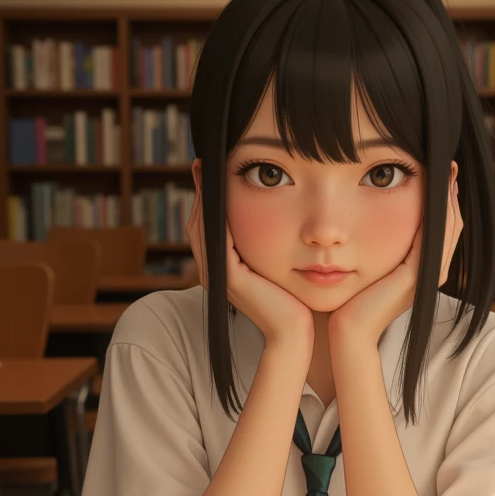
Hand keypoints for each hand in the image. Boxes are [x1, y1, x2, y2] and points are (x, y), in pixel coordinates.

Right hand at [187, 161, 314, 348]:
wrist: (296, 332)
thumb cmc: (294, 302)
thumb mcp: (276, 266)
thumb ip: (269, 247)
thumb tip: (278, 222)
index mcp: (224, 270)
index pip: (208, 228)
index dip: (207, 199)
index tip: (210, 170)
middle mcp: (215, 274)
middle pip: (199, 225)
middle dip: (201, 193)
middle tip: (202, 163)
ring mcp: (219, 278)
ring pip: (203, 230)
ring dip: (204, 200)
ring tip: (206, 171)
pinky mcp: (230, 280)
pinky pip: (217, 241)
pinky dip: (217, 217)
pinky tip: (222, 195)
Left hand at [328, 178, 462, 346]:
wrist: (348, 331)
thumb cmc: (349, 301)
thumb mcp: (368, 264)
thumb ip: (375, 246)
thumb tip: (367, 220)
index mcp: (421, 269)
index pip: (441, 227)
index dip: (444, 199)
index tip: (439, 170)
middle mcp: (430, 272)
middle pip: (451, 224)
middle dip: (450, 193)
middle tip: (450, 164)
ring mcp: (427, 276)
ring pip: (448, 228)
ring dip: (448, 198)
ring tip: (447, 170)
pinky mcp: (417, 277)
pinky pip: (434, 238)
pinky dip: (436, 213)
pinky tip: (434, 190)